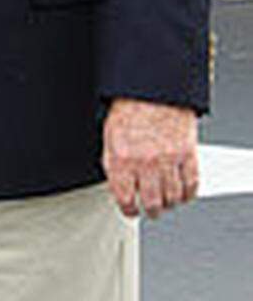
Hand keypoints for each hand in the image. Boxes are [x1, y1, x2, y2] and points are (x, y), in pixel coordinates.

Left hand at [102, 97, 199, 218]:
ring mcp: (169, 159)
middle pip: (152, 202)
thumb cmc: (130, 108)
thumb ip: (113, 164)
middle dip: (151, 210)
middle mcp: (145, 162)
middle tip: (151, 210)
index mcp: (122, 159)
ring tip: (167, 203)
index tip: (131, 212)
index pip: (125, 199)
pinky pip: (192, 183)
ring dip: (169, 204)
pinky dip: (188, 193)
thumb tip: (116, 185)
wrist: (153, 88)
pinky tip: (183, 194)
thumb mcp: (109, 137)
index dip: (128, 210)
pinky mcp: (188, 153)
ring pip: (173, 197)